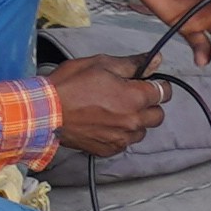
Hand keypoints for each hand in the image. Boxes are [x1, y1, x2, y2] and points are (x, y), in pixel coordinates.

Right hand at [39, 54, 170, 164]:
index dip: (157, 85)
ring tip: (112, 109)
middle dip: (148, 104)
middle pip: (157, 115)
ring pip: (142, 130)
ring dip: (134, 120)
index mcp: (134, 98)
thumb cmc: (70, 85)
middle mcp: (133, 122)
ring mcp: (121, 139)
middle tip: (129, 95)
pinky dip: (119, 133)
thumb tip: (155, 60)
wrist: (46, 111)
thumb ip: (132, 64)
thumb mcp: (100, 64)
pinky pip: (125, 142)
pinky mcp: (109, 149)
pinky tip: (103, 122)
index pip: (164, 93)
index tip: (147, 82)